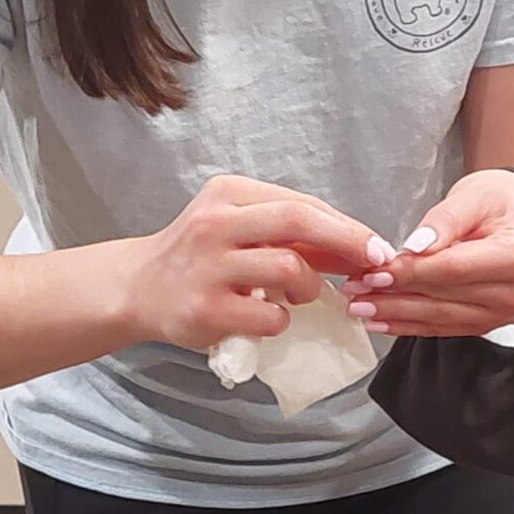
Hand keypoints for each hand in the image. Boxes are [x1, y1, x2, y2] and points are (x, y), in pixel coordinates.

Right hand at [122, 173, 383, 351]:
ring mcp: (209, 267)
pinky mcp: (206, 309)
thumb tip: (355, 247)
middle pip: (299, 221)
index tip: (376, 246)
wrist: (138, 288)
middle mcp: (215, 223)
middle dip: (348, 243)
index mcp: (228, 193)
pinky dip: (282, 319)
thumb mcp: (236, 226)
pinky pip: (270, 314)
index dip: (347, 226)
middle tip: (374, 264)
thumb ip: (285, 232)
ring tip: (298, 296)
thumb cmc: (198, 255)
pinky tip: (267, 316)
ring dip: (310, 288)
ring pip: (290, 269)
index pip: (302, 204)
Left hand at [345, 168, 513, 335]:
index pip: (454, 269)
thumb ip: (443, 221)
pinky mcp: (488, 322)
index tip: (375, 271)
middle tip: (355, 289)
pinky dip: (409, 325)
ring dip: (396, 313)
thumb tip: (413, 248)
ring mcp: (504, 312)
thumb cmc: (500, 201)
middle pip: (443, 297)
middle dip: (394, 294)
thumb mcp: (473, 195)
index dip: (411, 272)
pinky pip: (444, 328)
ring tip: (360, 305)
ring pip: (440, 317)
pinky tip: (381, 321)